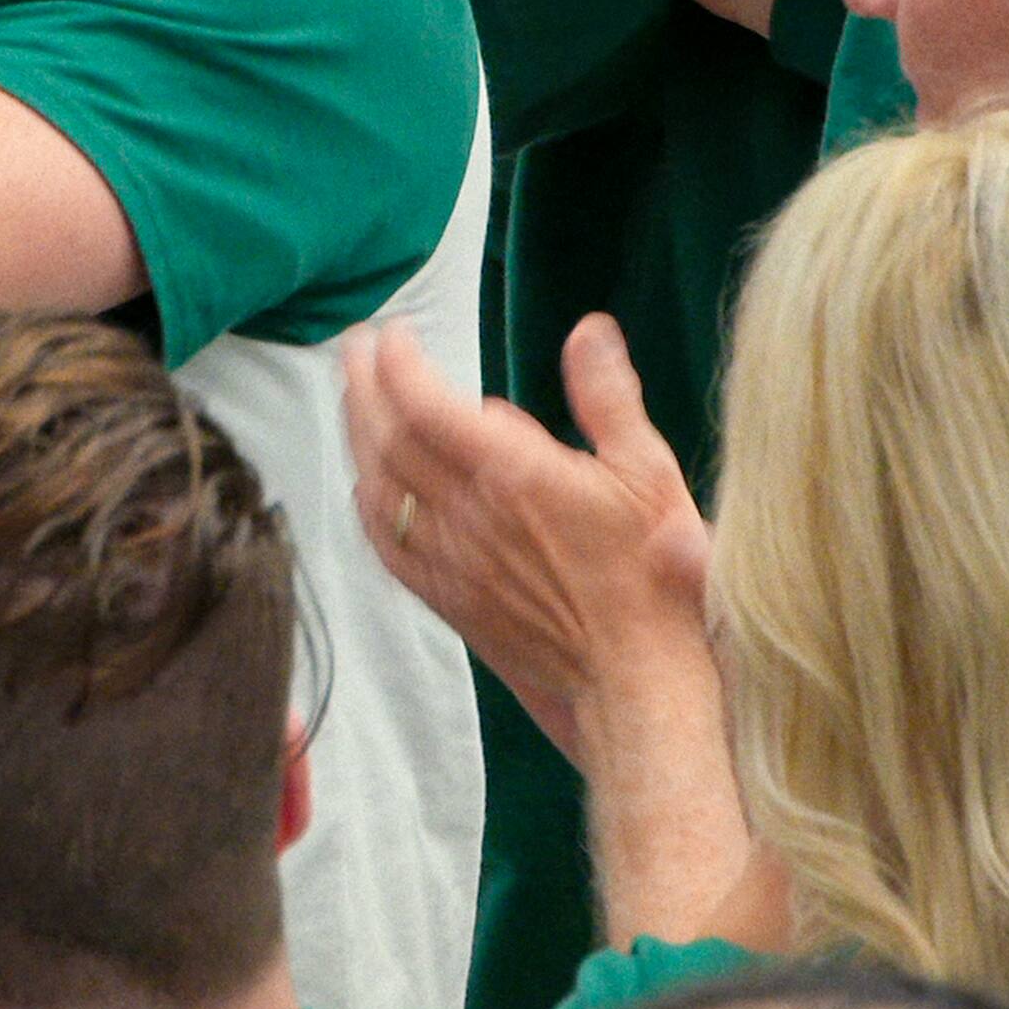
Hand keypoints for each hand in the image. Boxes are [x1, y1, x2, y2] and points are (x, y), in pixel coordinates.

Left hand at [343, 315, 712, 760]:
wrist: (637, 677)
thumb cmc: (654, 576)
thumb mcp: (648, 473)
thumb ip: (608, 398)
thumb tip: (589, 331)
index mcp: (512, 474)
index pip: (425, 403)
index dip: (397, 363)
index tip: (390, 334)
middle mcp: (468, 514)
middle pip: (389, 437)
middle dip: (364, 384)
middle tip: (355, 347)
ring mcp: (451, 560)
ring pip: (380, 487)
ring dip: (357, 435)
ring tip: (353, 398)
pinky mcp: (448, 599)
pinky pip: (387, 545)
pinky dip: (368, 504)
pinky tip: (366, 484)